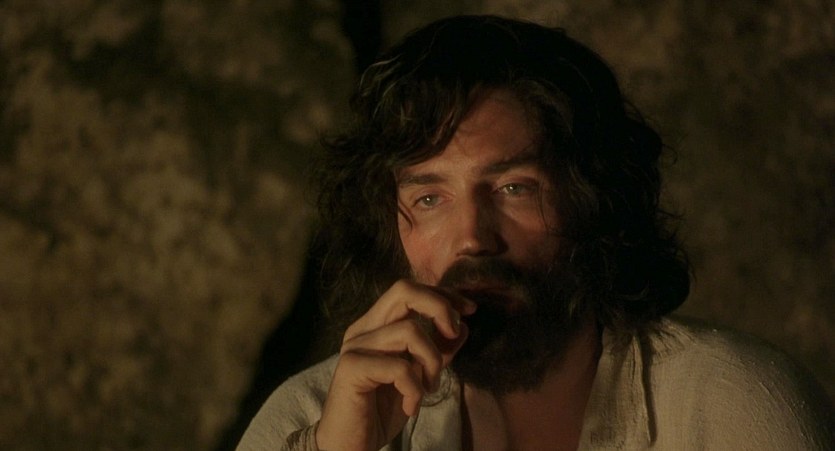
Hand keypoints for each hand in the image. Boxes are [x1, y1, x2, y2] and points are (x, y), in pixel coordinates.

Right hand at [315, 279, 475, 450]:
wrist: (349, 445)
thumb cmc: (381, 411)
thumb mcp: (420, 377)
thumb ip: (437, 351)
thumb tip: (462, 326)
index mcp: (376, 325)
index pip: (409, 290)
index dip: (443, 295)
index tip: (469, 311)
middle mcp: (363, 329)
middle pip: (404, 291)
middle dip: (440, 308)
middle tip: (454, 334)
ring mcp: (355, 346)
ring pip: (410, 331)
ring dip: (432, 361)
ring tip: (428, 388)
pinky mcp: (352, 368)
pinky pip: (400, 366)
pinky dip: (415, 388)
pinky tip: (411, 405)